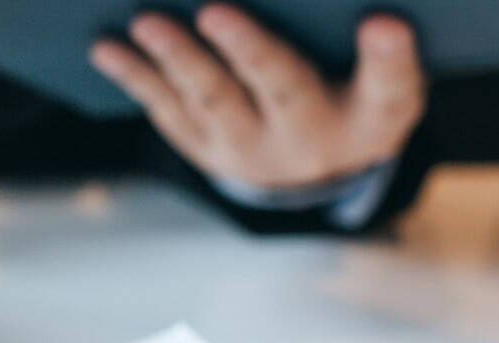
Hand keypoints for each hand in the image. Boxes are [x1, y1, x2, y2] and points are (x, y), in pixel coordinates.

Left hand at [90, 3, 424, 189]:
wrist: (313, 169)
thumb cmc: (352, 95)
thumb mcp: (380, 79)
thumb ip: (375, 50)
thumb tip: (340, 6)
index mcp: (372, 116)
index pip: (391, 87)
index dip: (388, 57)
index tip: (384, 24)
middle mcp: (311, 139)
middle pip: (283, 89)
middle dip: (249, 50)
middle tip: (217, 11)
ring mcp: (251, 149)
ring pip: (213, 101)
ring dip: (177, 59)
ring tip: (147, 23)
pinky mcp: (205, 147)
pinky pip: (167, 109)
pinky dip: (136, 76)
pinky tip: (106, 47)